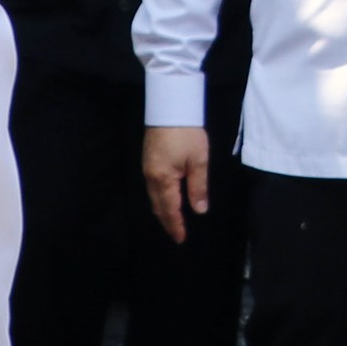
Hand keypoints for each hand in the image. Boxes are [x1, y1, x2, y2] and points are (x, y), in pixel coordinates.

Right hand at [142, 124, 213, 244]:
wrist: (169, 107)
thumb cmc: (186, 133)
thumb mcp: (198, 160)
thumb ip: (198, 187)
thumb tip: (199, 210)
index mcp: (164, 179)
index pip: (170, 209)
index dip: (176, 225)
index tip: (181, 239)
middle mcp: (151, 177)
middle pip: (158, 206)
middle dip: (167, 222)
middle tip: (176, 235)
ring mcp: (147, 168)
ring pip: (154, 197)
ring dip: (162, 211)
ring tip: (172, 222)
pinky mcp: (148, 160)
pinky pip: (152, 187)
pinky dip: (159, 199)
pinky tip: (166, 200)